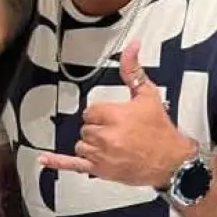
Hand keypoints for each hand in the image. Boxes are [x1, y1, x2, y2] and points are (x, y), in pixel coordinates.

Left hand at [39, 39, 196, 187]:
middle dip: (98, 128)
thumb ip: (133, 70)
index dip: (101, 113)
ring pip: (80, 144)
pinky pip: (73, 164)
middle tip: (118, 131)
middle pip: (85, 127)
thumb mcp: (148, 95)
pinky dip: (57, 162)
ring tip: (113, 144)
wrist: (172, 162)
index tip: (114, 117)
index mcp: (114, 115)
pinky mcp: (100, 170)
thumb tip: (131, 46)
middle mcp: (106, 136)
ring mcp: (102, 154)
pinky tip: (43, 159)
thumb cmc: (161, 130)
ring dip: (92, 143)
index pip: (90, 111)